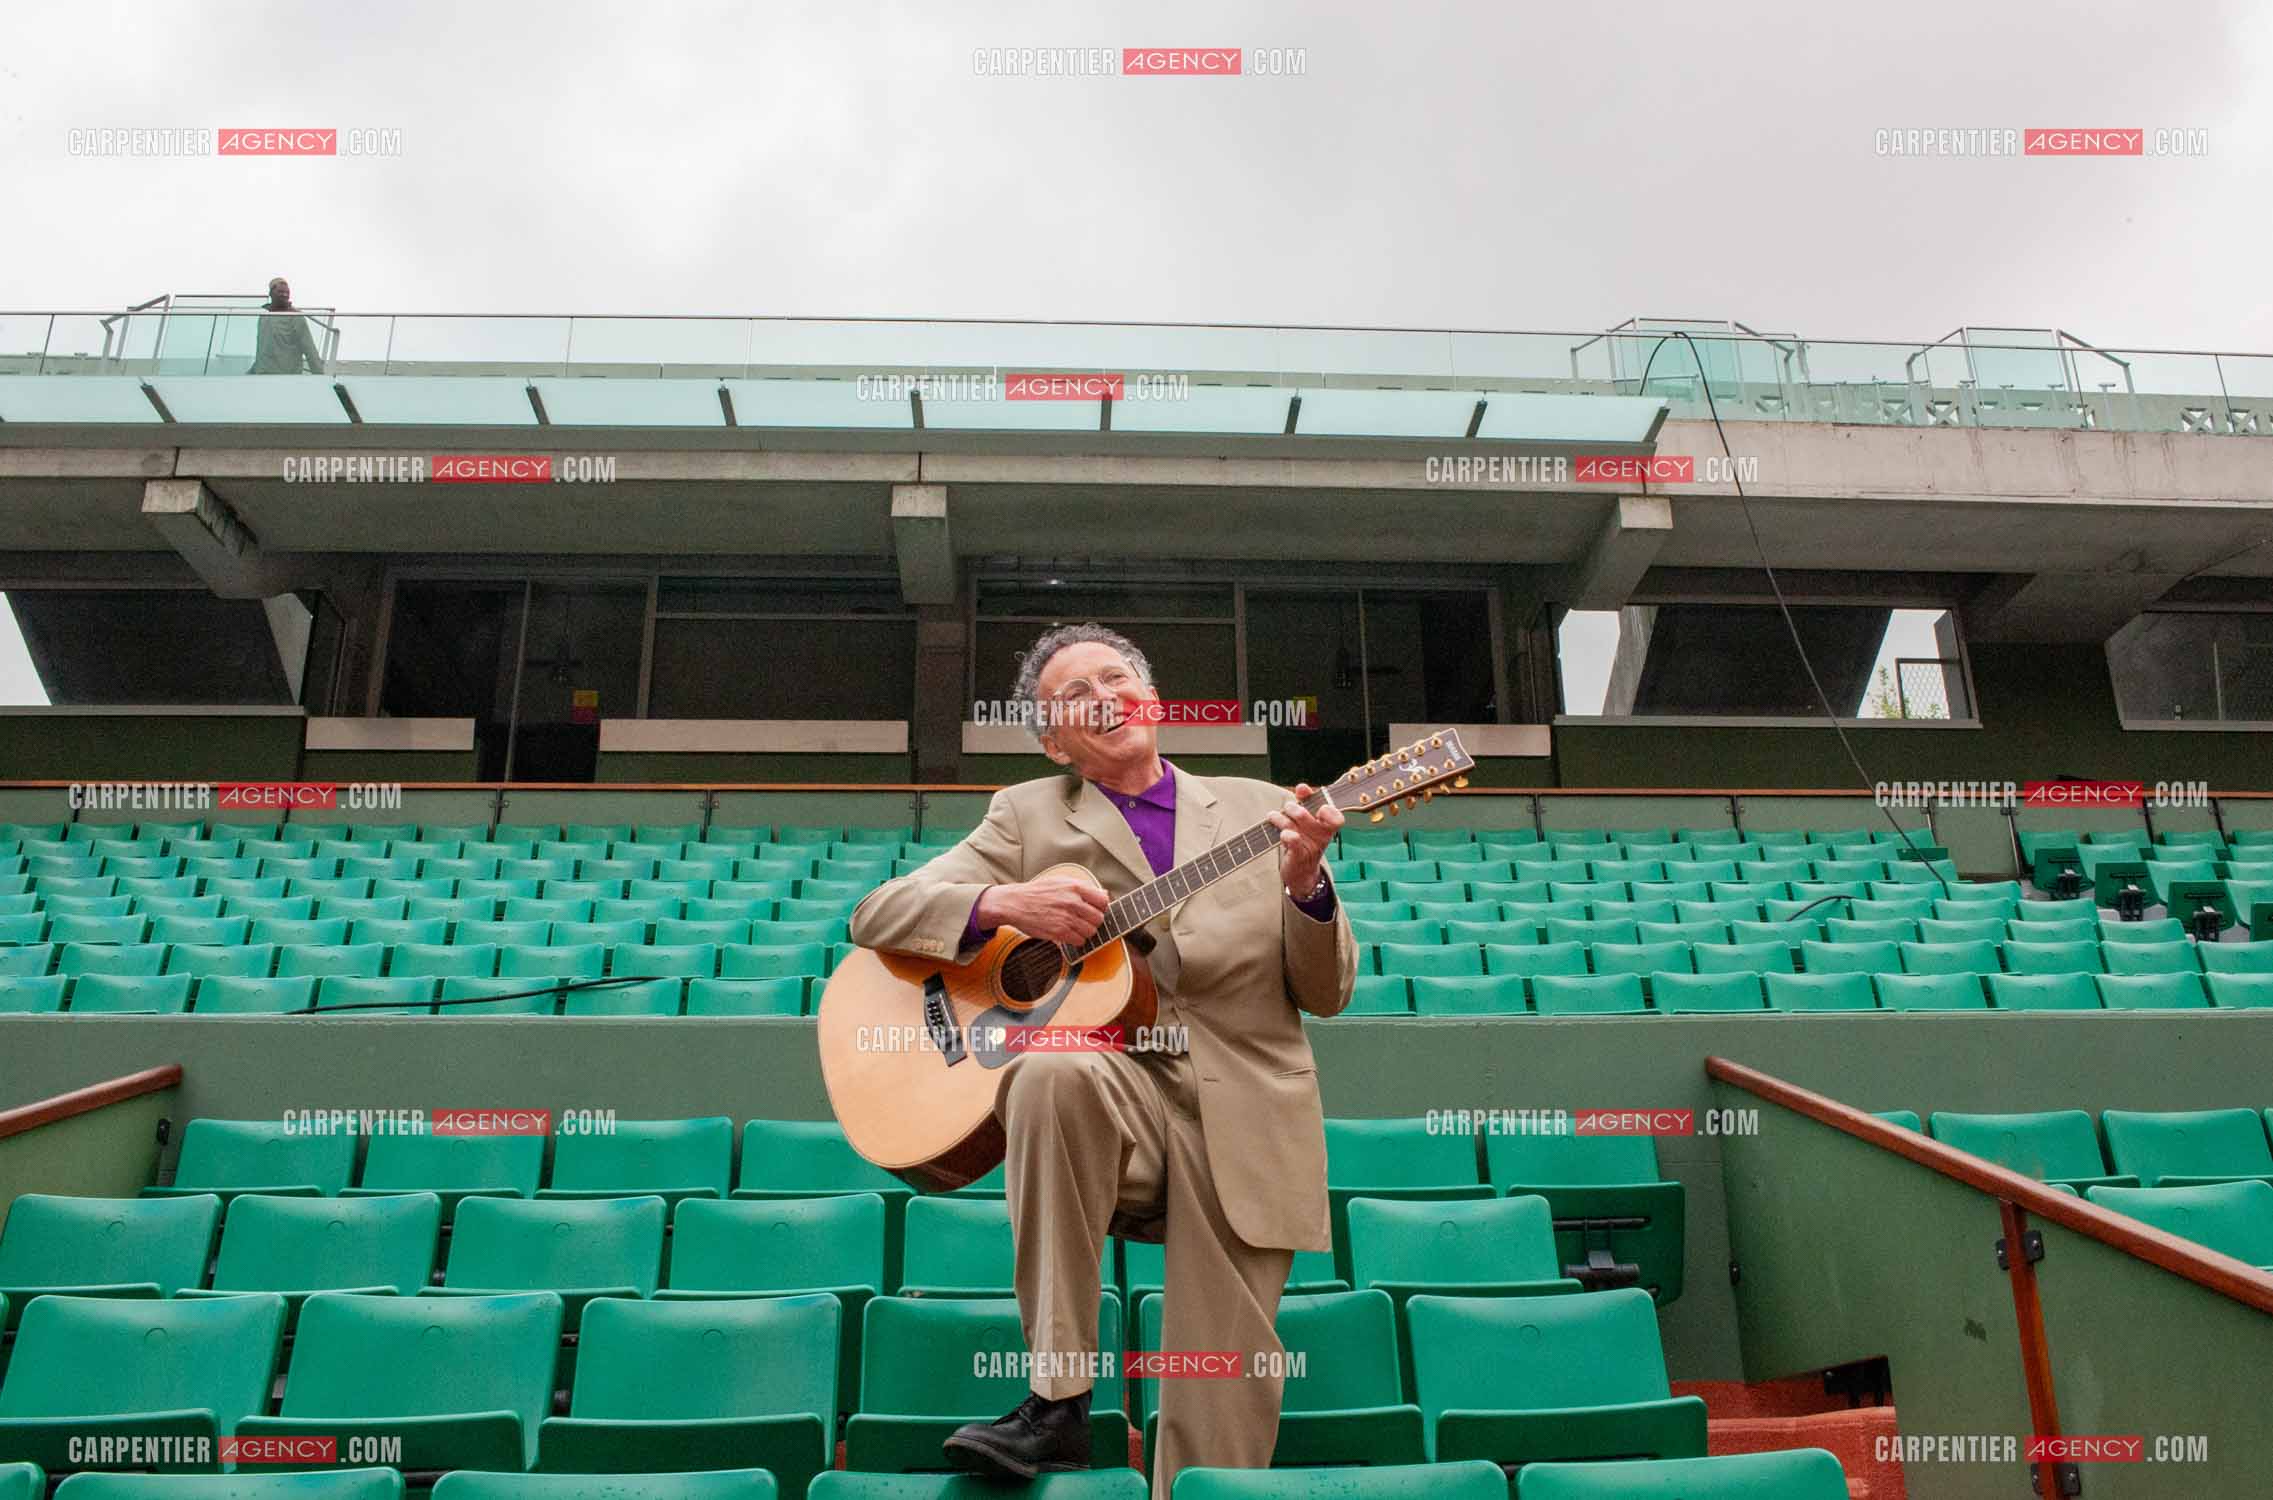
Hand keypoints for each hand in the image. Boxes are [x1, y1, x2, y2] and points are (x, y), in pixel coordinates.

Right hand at [975, 875, 1111, 943]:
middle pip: (1098, 918)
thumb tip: (1104, 894)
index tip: (1094, 910)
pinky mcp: (1059, 932)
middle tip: (1084, 921)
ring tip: (1075, 928)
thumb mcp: (1059, 881)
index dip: (1100, 908)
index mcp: (1075, 887)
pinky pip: (1079, 941)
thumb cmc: (1036, 892)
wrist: (1014, 903)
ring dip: (1085, 932)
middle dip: (1093, 922)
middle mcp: (1073, 902)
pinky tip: (1069, 935)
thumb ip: (1082, 887)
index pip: (1103, 901)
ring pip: (1091, 931)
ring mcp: (1066, 918)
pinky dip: (1076, 940)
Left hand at [1270, 784, 1342, 898]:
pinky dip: (1287, 835)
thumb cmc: (1305, 841)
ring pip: (1294, 827)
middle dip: (1295, 809)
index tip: (1319, 807)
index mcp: (1327, 827)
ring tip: (1273, 816)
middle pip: (1309, 818)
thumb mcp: (1308, 822)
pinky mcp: (1298, 856)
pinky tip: (1282, 833)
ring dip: (1281, 819)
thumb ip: (1306, 802)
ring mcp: (1310, 848)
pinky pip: (1293, 842)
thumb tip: (1302, 786)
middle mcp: (1321, 838)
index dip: (1329, 811)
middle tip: (1288, 808)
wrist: (1302, 872)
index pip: (1336, 818)